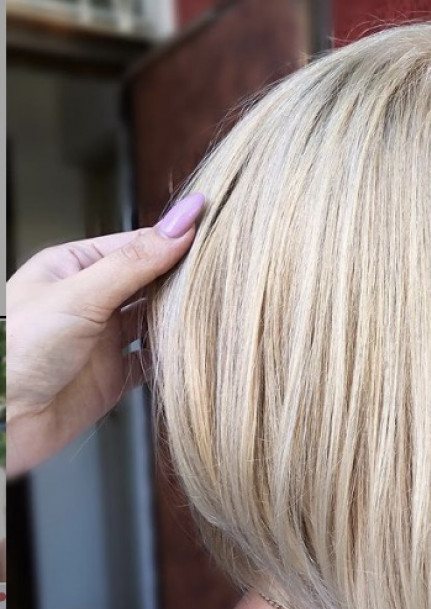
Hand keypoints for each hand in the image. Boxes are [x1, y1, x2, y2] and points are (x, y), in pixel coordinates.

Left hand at [6, 193, 204, 478]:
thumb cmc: (15, 350)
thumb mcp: (80, 294)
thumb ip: (136, 262)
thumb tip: (181, 223)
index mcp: (73, 267)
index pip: (137, 245)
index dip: (175, 240)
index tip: (215, 233)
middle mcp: (89, 301)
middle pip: (150, 283)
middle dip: (184, 280)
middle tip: (225, 274)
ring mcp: (102, 341)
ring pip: (155, 324)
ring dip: (182, 321)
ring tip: (218, 312)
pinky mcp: (111, 379)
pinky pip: (153, 365)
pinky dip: (174, 361)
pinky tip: (194, 354)